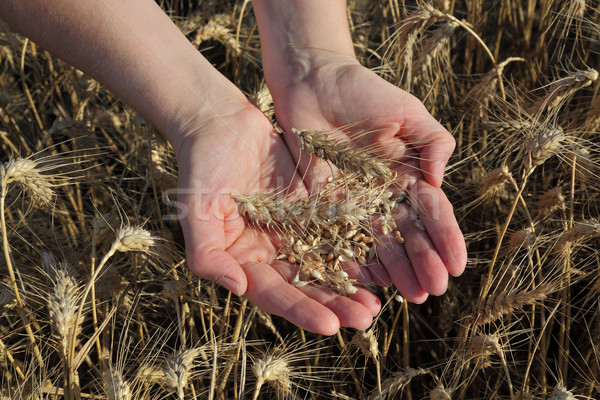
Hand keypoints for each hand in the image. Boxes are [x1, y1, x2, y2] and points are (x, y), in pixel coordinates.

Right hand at [175, 102, 380, 333]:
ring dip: (349, 285)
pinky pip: (334, 232)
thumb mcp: (197, 211)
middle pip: (305, 286)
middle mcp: (269, 252)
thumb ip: (207, 253)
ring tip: (377, 302)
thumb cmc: (201, 168)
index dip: (300, 310)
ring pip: (324, 264)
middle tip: (366, 319)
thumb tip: (236, 287)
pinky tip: (377, 262)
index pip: (273, 293)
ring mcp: (291, 231)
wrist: (221, 124)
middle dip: (334, 304)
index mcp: (242, 260)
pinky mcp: (309, 209)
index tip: (331, 326)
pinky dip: (353, 248)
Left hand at [270, 59, 466, 302]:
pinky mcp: (323, 203)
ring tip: (410, 295)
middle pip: (407, 235)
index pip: (431, 213)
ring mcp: (354, 202)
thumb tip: (440, 182)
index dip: (445, 238)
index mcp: (408, 174)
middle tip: (434, 289)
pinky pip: (339, 236)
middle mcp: (383, 194)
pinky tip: (367, 283)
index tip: (458, 264)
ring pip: (378, 243)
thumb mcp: (407, 111)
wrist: (312, 82)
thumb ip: (432, 142)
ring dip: (396, 270)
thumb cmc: (362, 91)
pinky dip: (353, 260)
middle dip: (424, 262)